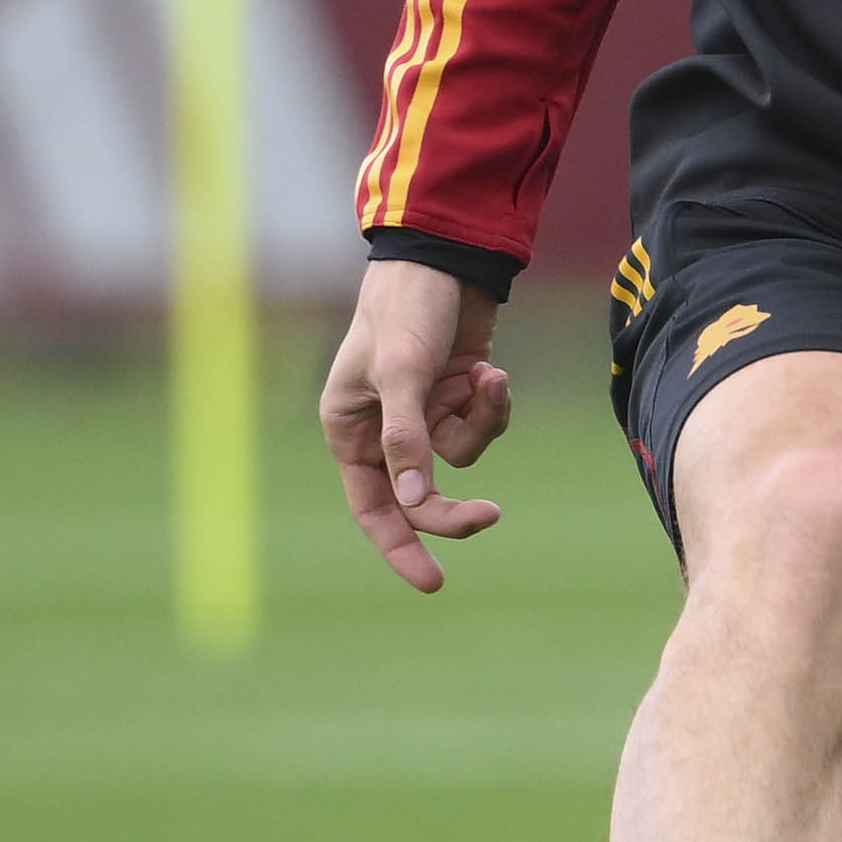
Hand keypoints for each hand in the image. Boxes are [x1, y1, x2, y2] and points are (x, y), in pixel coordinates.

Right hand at [319, 259, 511, 591]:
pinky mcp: (456, 400)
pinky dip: (491, 403)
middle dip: (455, 503)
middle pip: (421, 497)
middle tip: (491, 515)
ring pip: (461, 458)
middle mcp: (383, 432)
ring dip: (480, 422)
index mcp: (350, 431)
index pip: (373, 507)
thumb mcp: (402, 372)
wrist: (446, 260)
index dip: (400, 547)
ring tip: (483, 377)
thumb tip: (413, 502)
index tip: (433, 581)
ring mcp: (423, 417)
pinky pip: (482, 427)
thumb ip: (407, 439)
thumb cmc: (407, 310)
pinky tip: (489, 368)